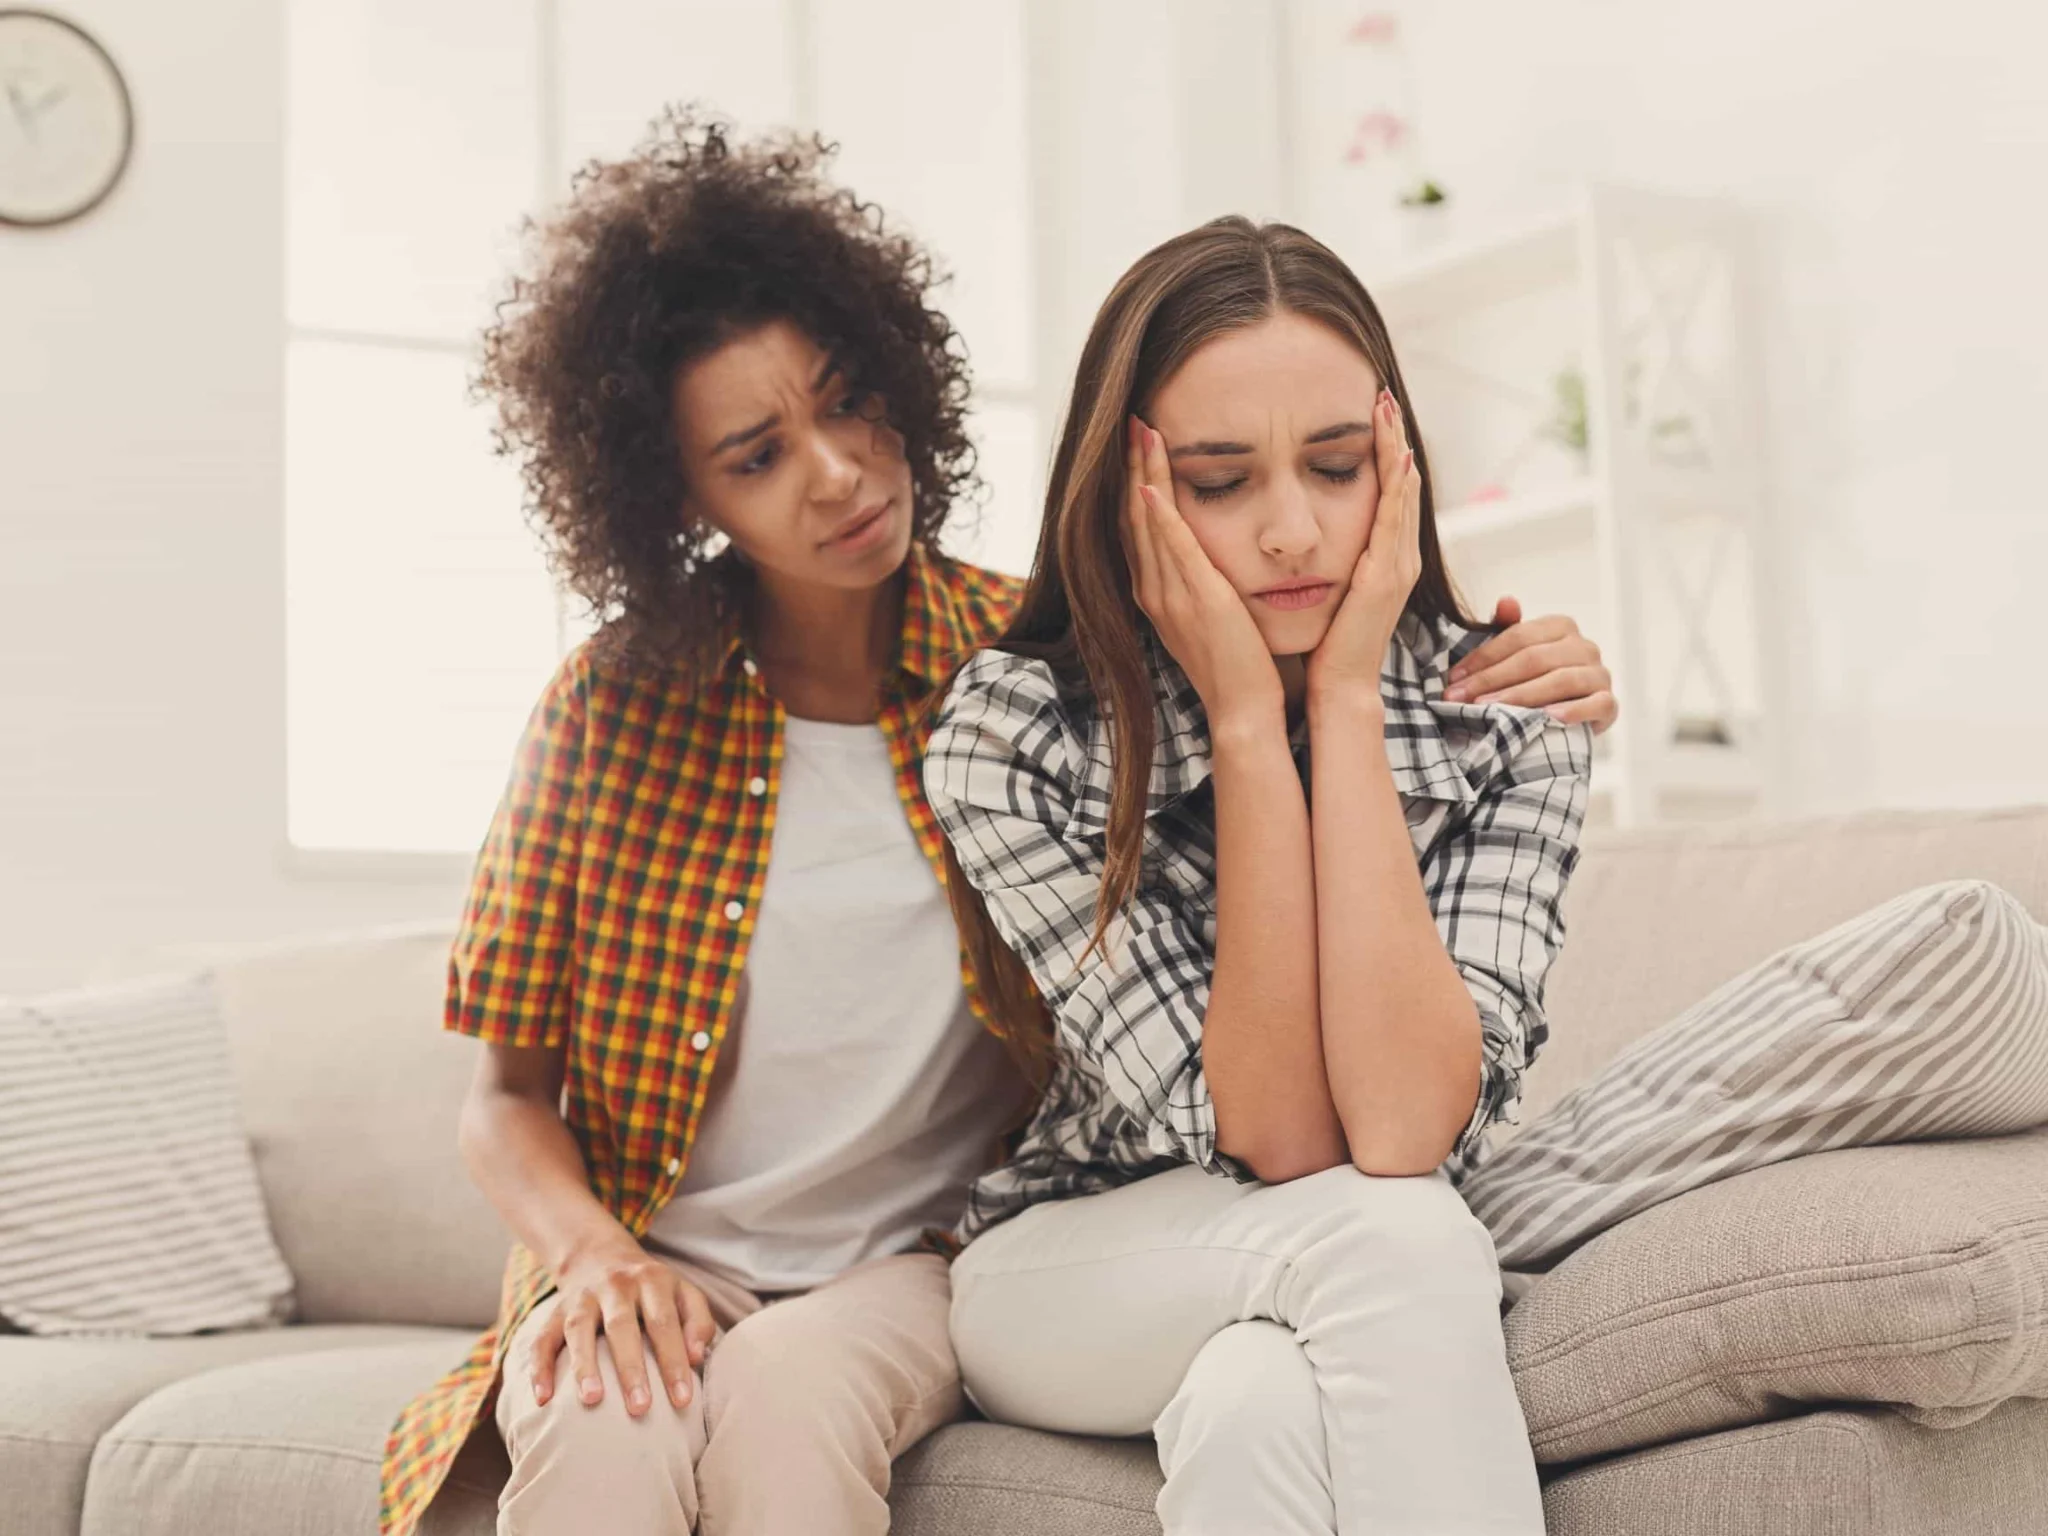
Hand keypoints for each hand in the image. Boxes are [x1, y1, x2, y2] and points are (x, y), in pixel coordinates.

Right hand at [531, 1235, 716, 1415]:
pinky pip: (542, 1339)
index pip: (665, 1322)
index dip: (674, 1361)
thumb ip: (698, 1322)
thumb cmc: (652, 1289)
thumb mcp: (683, 1293)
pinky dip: (539, 1368)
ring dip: (584, 1366)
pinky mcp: (554, 1312)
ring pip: (579, 1330)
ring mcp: (581, 1297)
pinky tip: (542, 1399)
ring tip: (592, 1401)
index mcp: (652, 1281)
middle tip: (641, 1408)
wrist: (600, 1253)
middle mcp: (615, 1286)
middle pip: (622, 1327)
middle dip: (631, 1369)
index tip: (683, 1400)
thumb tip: (697, 1358)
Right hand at [1124, 415, 1283, 732]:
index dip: (1135, 481)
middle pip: (1135, 515)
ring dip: (1143, 474)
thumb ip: (1206, 582)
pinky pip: (1173, 548)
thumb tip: (1212, 554)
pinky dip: (1160, 516)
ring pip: (1149, 522)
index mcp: (1159, 591)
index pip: (1140, 524)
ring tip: (1141, 431)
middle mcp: (1155, 589)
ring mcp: (1171, 595)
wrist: (1245, 710)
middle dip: (1132, 465)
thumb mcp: (1215, 615)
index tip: (1139, 443)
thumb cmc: (1240, 665)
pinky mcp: (1196, 599)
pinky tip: (1151, 485)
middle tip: (1133, 420)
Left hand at [1306, 387, 1421, 700]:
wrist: (1336, 688)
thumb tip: (1302, 531)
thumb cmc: (1326, 644)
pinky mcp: (1387, 576)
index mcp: (1383, 558)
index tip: (1369, 411)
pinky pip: (1395, 517)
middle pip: (1401, 482)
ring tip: (1386, 407)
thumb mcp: (1329, 589)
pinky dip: (1396, 482)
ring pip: (1402, 491)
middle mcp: (1398, 556)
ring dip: (1396, 446)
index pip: (1387, 491)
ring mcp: (1398, 565)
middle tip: (1383, 393)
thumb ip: (1327, 559)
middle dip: (1393, 436)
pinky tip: (1395, 451)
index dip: (1382, 451)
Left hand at [1443, 598, 1618, 731]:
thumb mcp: (1517, 653)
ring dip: (1521, 696)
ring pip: (1561, 680)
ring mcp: (1600, 674)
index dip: (1482, 658)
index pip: (1518, 638)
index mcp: (1560, 627)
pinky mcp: (1610, 703)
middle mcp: (1584, 646)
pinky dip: (1574, 711)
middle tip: (1460, 698)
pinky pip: (1597, 704)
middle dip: (1492, 679)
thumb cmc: (1535, 680)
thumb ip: (1508, 629)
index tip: (1453, 678)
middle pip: (1535, 659)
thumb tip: (1507, 600)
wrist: (1566, 717)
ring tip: (1489, 709)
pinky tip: (1548, 718)